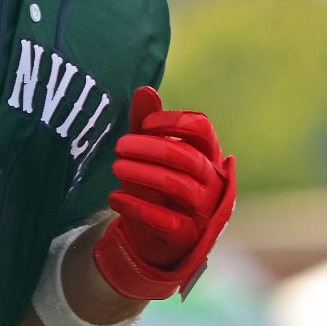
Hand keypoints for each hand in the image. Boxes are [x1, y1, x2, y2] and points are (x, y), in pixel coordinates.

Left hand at [93, 86, 234, 299]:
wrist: (155, 236)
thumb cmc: (154, 184)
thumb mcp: (148, 151)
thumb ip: (145, 122)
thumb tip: (145, 89)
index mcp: (205, 153)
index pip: (200, 128)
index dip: (172, 121)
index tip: (145, 124)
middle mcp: (211, 181)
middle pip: (187, 157)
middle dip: (150, 148)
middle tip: (119, 146)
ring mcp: (203, 210)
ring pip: (178, 186)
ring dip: (141, 173)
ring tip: (115, 168)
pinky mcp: (187, 235)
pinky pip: (166, 220)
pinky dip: (136, 206)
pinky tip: (114, 198)